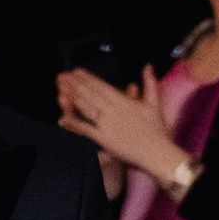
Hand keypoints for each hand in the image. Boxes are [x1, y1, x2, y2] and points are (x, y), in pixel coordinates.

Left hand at [58, 63, 183, 184]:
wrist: (158, 152)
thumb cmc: (157, 131)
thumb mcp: (154, 103)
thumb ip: (149, 83)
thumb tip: (148, 67)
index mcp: (124, 102)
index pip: (102, 86)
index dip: (88, 78)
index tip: (76, 72)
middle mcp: (114, 110)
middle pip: (91, 94)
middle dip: (75, 84)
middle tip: (62, 77)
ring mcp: (108, 124)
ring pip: (87, 107)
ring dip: (72, 97)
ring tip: (61, 89)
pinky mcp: (104, 139)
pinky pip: (86, 130)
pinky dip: (74, 124)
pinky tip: (62, 119)